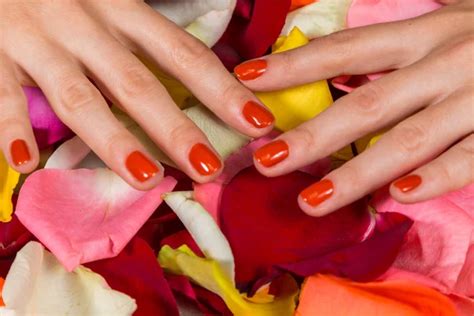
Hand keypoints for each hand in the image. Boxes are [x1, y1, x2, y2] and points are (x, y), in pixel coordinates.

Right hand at [0, 0, 273, 189]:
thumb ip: (149, 30)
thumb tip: (194, 69)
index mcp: (122, 8)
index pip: (183, 54)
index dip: (222, 90)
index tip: (257, 122)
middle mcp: (85, 24)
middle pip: (138, 83)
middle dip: (176, 128)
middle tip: (209, 168)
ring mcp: (37, 39)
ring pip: (79, 98)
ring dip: (114, 141)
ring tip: (147, 178)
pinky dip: (10, 127)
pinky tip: (26, 163)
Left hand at [235, 0, 473, 215]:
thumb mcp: (447, 24)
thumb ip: (399, 51)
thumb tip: (339, 77)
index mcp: (427, 32)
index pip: (345, 50)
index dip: (294, 64)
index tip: (247, 78)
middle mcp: (447, 61)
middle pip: (365, 105)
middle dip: (312, 137)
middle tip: (265, 161)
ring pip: (408, 141)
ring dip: (357, 174)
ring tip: (312, 202)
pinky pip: (473, 157)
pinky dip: (438, 178)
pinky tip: (401, 197)